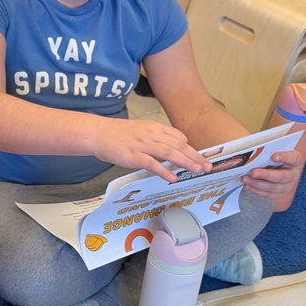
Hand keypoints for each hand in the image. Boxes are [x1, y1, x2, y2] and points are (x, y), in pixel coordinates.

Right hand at [94, 119, 211, 181]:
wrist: (97, 133)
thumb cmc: (117, 134)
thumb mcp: (140, 131)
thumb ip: (155, 139)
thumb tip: (170, 150)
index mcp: (154, 128)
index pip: (178, 137)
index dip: (191, 148)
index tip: (200, 158)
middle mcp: (151, 134)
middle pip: (178, 145)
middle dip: (195, 156)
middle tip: (207, 166)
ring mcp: (142, 144)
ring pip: (169, 153)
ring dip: (185, 162)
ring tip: (197, 171)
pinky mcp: (132, 155)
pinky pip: (151, 163)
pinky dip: (163, 171)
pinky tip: (172, 178)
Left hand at [241, 148, 302, 201]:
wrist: (279, 168)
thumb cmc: (275, 157)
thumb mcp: (276, 151)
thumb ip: (269, 150)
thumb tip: (254, 149)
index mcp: (295, 160)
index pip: (292, 158)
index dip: (284, 157)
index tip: (274, 156)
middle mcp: (293, 174)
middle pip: (281, 177)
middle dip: (266, 175)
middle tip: (253, 172)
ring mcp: (287, 186)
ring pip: (273, 188)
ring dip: (257, 184)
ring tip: (245, 179)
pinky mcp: (279, 194)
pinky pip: (268, 195)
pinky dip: (256, 190)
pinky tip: (247, 186)